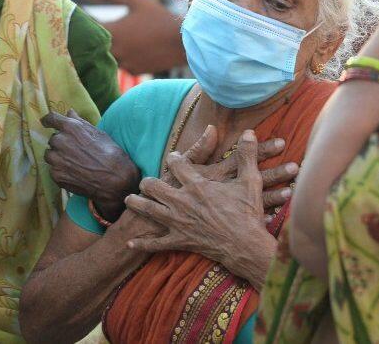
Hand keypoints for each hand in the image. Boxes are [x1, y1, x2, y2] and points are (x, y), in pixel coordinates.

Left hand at [42, 110, 139, 220]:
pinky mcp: (56, 175)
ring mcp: (56, 160)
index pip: (51, 119)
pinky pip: (53, 170)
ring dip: (58, 157)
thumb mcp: (98, 133)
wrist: (114, 178)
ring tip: (74, 162)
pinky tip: (75, 172)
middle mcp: (60, 142)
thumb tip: (69, 112)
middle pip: (53, 139)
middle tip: (75, 150)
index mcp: (70, 128)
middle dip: (61, 143)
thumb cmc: (110, 153)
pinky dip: (61, 170)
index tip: (46, 122)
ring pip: (50, 155)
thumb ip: (80, 122)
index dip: (48, 120)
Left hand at [78, 0, 186, 73]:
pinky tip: (131, 49)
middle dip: (90, 38)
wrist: (183, 42)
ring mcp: (124, 64)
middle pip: (93, 47)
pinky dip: (122, 57)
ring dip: (106, 49)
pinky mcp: (134, 71)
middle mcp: (115, 51)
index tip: (78, 17)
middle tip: (88, 31)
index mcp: (112, 32)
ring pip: (106, 57)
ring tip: (114, 39)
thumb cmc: (159, 16)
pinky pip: (121, 65)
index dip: (80, 23)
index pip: (85, 29)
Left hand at [124, 131, 277, 287]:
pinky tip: (129, 244)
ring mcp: (179, 222)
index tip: (172, 157)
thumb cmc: (248, 213)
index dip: (173, 159)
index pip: (177, 165)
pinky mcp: (179, 241)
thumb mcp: (250, 181)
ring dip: (137, 204)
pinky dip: (142, 244)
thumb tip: (249, 132)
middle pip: (155, 186)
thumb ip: (247, 155)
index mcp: (197, 185)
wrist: (246, 246)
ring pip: (149, 210)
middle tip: (145, 181)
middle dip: (148, 182)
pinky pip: (156, 243)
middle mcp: (183, 201)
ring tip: (128, 200)